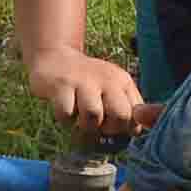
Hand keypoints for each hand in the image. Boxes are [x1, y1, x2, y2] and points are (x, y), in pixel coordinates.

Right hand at [25, 48, 146, 135]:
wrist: (54, 57)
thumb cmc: (86, 83)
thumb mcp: (112, 89)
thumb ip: (126, 108)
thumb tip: (134, 132)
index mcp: (123, 82)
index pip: (137, 115)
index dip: (126, 129)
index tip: (112, 127)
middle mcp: (108, 79)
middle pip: (121, 115)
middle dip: (109, 129)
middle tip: (97, 125)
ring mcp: (84, 80)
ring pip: (94, 116)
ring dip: (86, 126)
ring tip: (79, 119)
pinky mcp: (62, 84)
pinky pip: (67, 114)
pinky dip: (65, 120)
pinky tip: (66, 112)